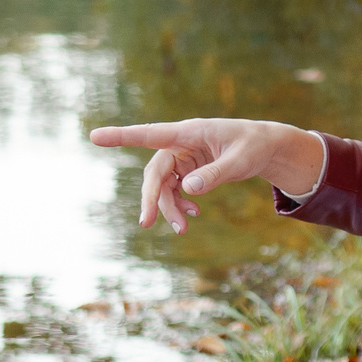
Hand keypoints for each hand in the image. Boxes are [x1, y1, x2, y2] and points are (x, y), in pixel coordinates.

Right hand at [86, 119, 327, 233]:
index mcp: (189, 132)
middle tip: (146, 223)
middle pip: (155, 172)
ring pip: (164, 185)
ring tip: (182, 229)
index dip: (122, 137)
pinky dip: (180, 203)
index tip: (95, 136)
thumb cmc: (253, 146)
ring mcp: (183, 157)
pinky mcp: (189, 169)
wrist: (266, 147)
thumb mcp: (239, 161)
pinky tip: (192, 214)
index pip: (150, 134)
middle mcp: (180, 143)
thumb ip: (215, 174)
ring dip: (169, 207)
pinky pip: (175, 189)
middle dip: (151, 198)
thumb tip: (188, 189)